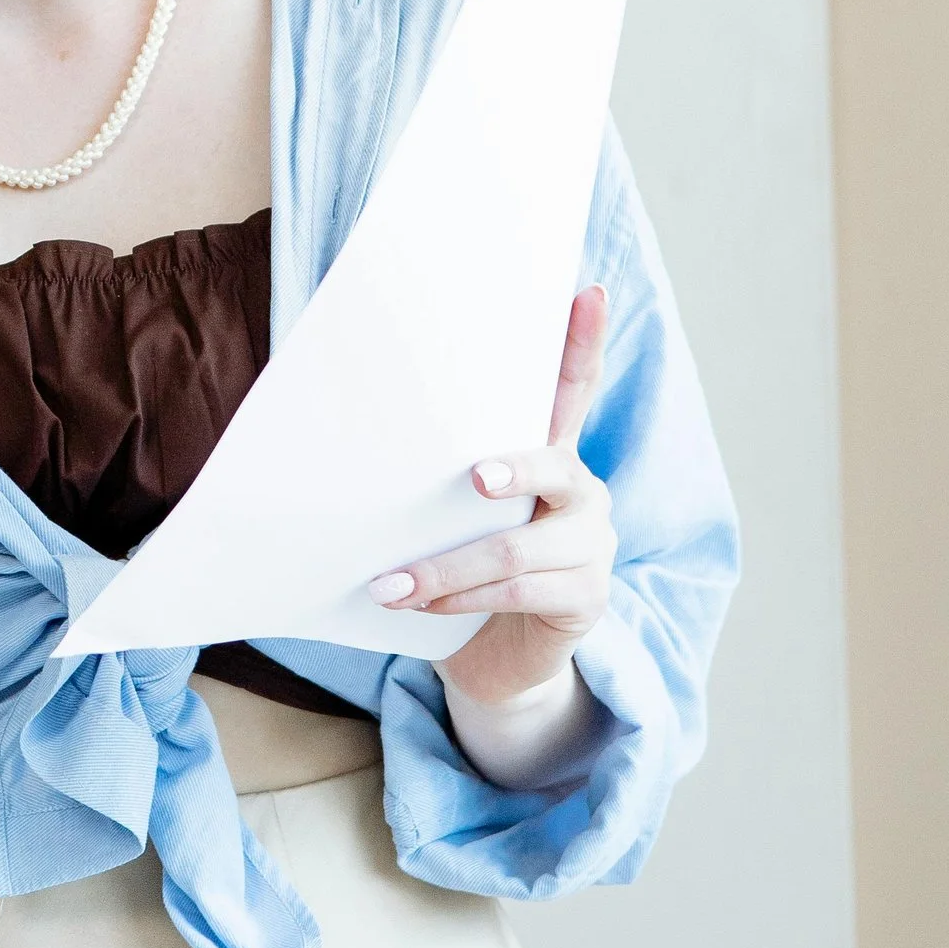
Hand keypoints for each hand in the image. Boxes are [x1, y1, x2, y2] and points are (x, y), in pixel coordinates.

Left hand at [369, 286, 614, 706]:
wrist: (493, 658)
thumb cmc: (462, 567)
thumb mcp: (450, 514)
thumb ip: (431, 474)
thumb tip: (356, 425)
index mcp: (550, 454)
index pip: (573, 390)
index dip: (583, 342)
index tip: (588, 289)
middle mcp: (582, 491)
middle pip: (554, 465)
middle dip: (514, 468)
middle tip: (473, 477)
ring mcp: (592, 544)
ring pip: (518, 544)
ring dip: (447, 566)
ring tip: (390, 583)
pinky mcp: (587, 598)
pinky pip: (520, 591)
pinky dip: (463, 598)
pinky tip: (421, 605)